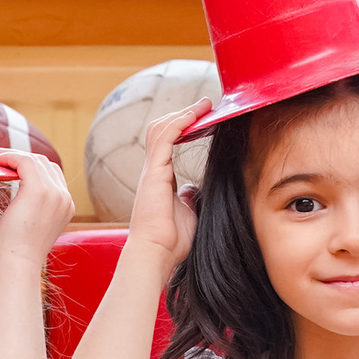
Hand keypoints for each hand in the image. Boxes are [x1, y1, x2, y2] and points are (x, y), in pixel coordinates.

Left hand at [0, 147, 73, 271]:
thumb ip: (31, 209)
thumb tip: (17, 199)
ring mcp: (55, 194)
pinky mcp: (39, 190)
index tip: (7, 165)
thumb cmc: (15, 253)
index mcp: (65, 207)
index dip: (29, 166)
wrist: (17, 266)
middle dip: (19, 157)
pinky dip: (8, 156)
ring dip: (10, 154)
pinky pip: (24, 161)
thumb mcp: (30, 226)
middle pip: (45, 163)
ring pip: (34, 159)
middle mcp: (64, 198)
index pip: (51, 175)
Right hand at [131, 100, 207, 258]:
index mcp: (159, 178)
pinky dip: (180, 122)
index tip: (204, 119)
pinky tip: (195, 115)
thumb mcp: (187, 212)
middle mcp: (153, 170)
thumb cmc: (170, 240)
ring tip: (204, 106)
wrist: (157, 253)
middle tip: (206, 106)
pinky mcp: (155, 172)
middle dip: (183, 115)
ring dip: (183, 114)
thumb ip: (188, 197)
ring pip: (161, 129)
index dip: (183, 126)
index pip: (167, 142)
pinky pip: (165, 137)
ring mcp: (152, 170)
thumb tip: (193, 189)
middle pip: (161, 129)